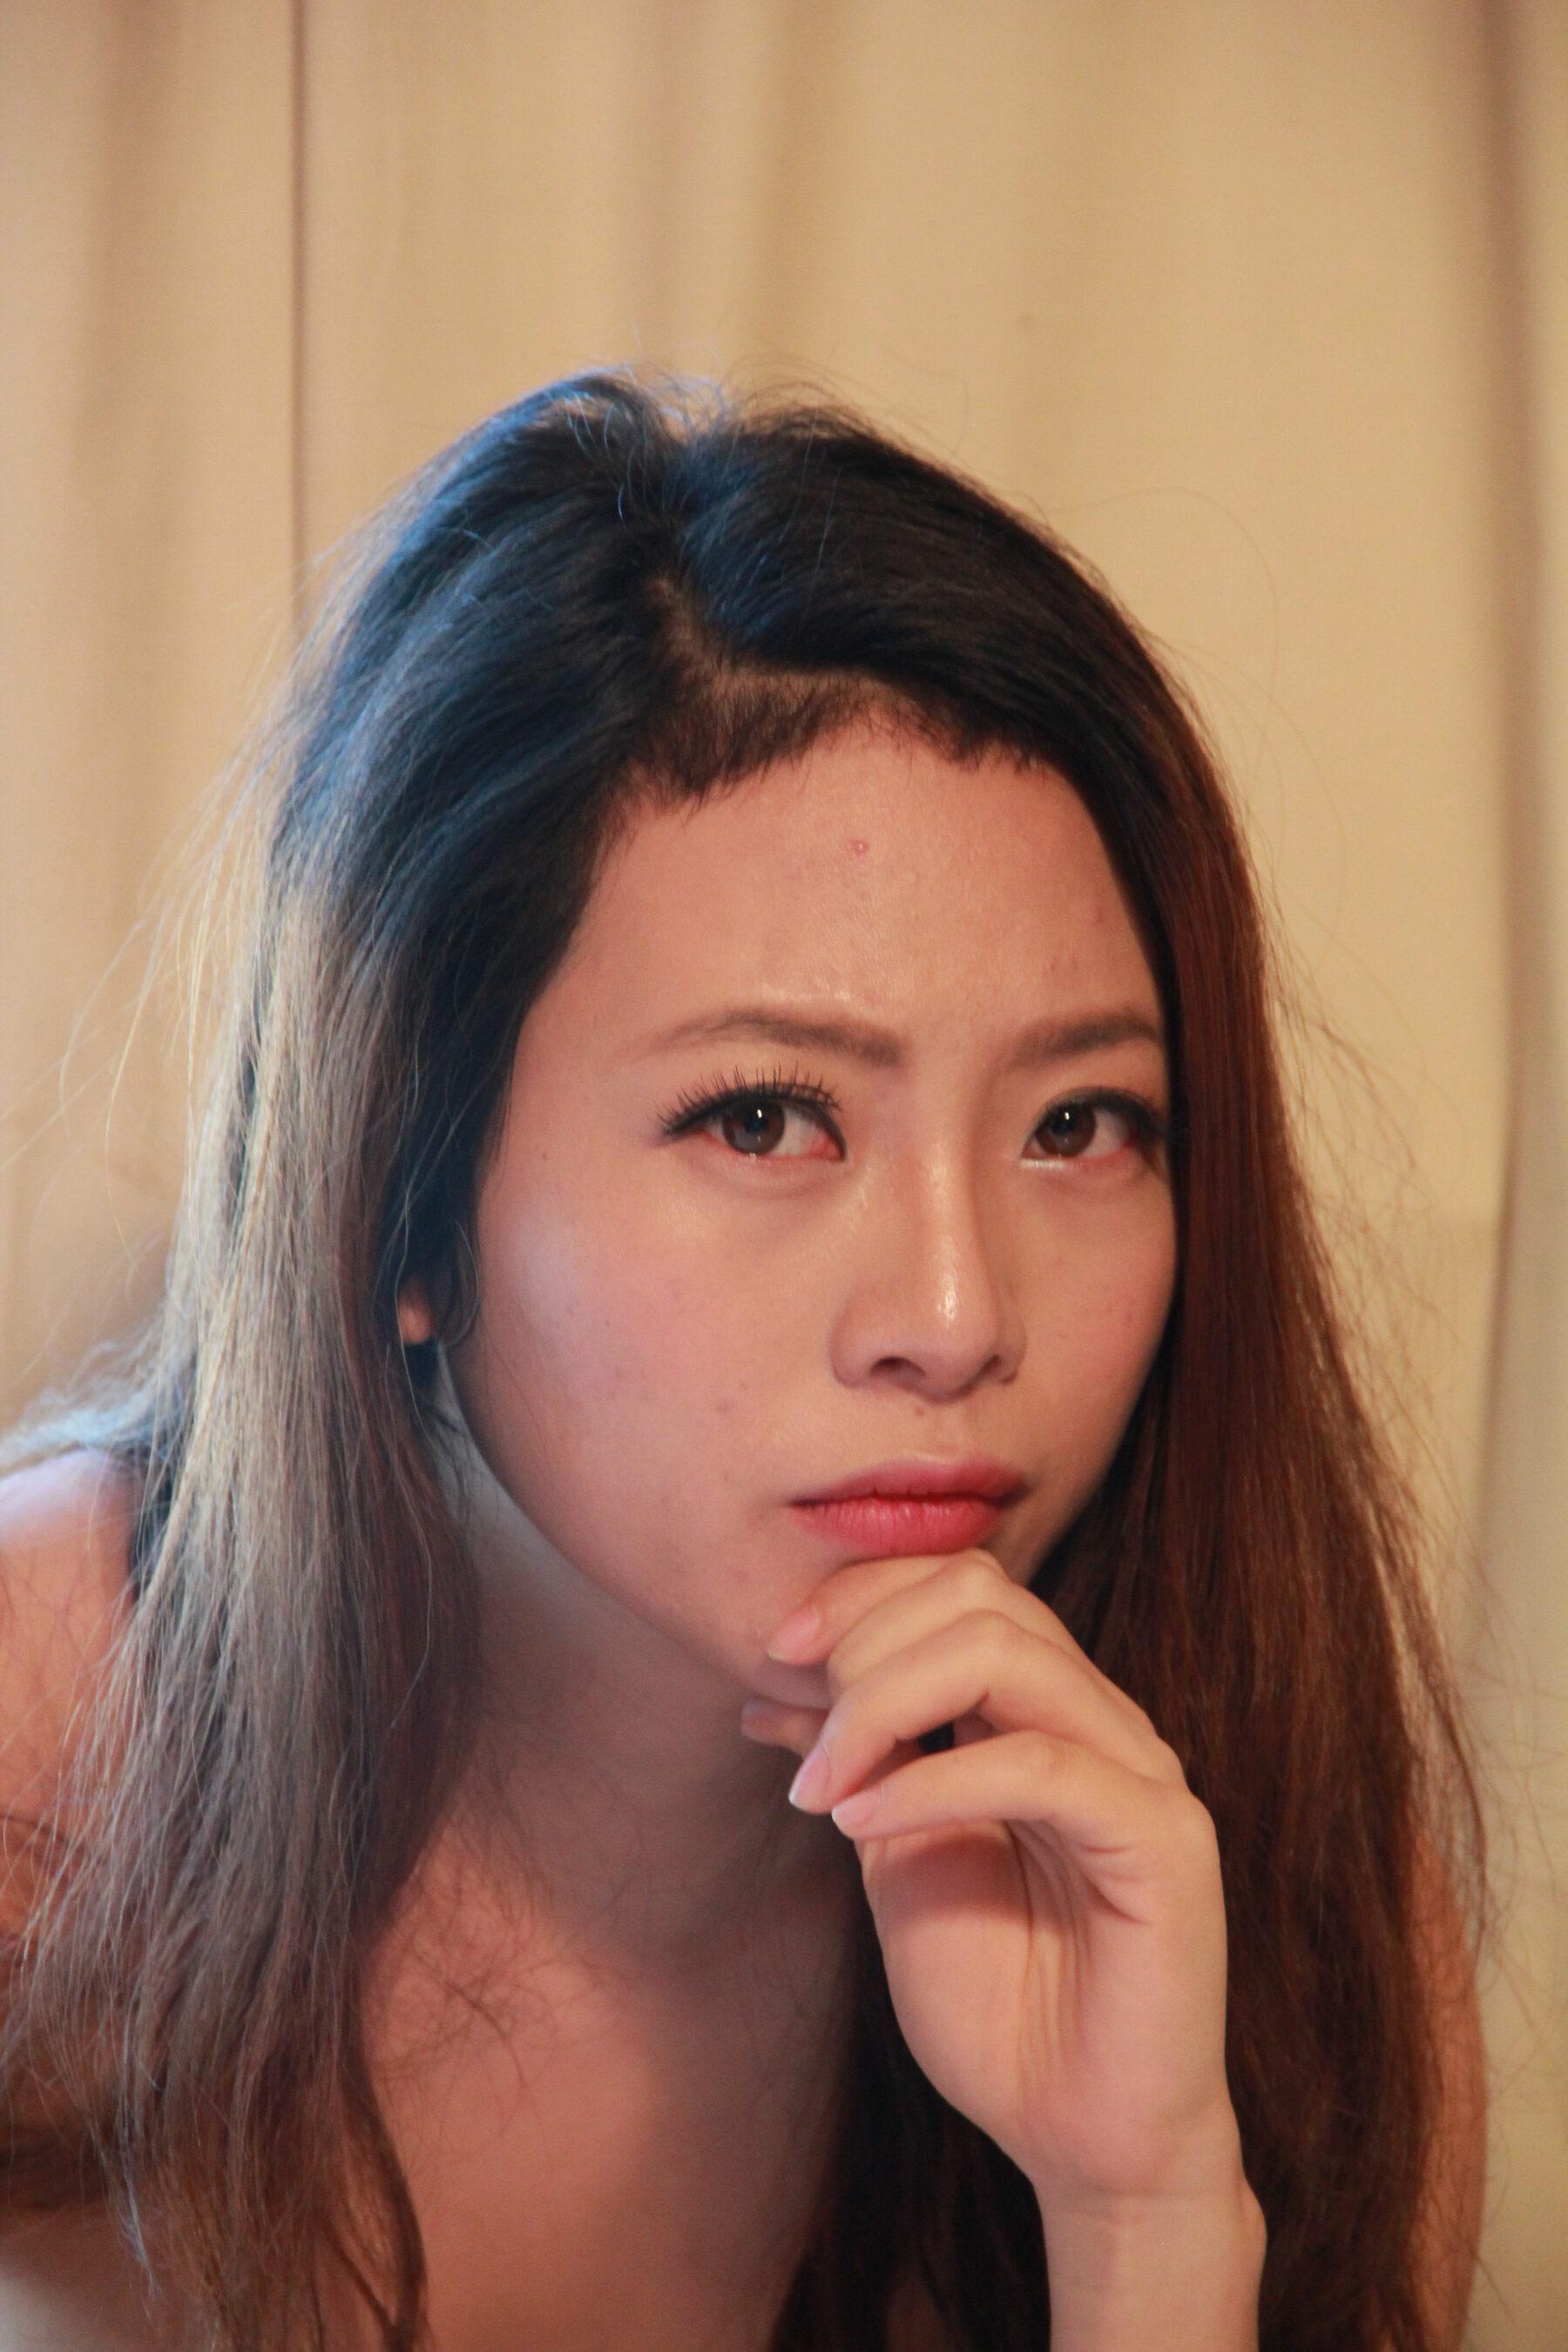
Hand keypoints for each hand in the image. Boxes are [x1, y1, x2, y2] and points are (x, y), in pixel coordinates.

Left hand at [741, 1548, 1250, 2217]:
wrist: (1080, 2140)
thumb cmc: (1000, 2009)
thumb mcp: (899, 1861)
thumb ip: (864, 1767)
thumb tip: (774, 1687)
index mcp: (1048, 1714)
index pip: (964, 1584)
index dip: (862, 1597)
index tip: (774, 1654)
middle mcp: (1103, 1721)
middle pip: (981, 1596)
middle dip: (865, 1645)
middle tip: (798, 1738)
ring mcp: (1141, 1772)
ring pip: (1010, 1653)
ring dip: (885, 1702)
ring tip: (824, 1786)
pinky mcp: (1163, 1840)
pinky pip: (1039, 1764)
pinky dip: (932, 1779)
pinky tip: (862, 1822)